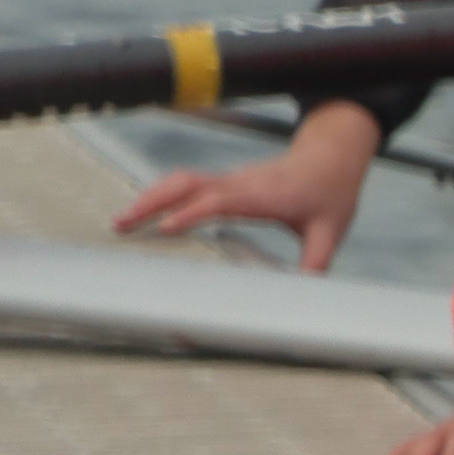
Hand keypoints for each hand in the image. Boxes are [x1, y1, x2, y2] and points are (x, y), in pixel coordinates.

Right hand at [115, 102, 383, 271]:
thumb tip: (304, 297)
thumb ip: (316, 263)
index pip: (221, 200)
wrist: (333, 156)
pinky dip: (162, 195)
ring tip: (120, 222)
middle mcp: (241, 184)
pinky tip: (143, 213)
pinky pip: (188, 184)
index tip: (166, 228)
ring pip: (183, 181)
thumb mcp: (330, 231)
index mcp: (264, 194)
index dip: (193, 212)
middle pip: (189, 184)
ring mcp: (231, 180)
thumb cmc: (331, 193)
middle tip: (120, 225)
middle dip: (153, 202)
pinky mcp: (226, 182)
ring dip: (151, 197)